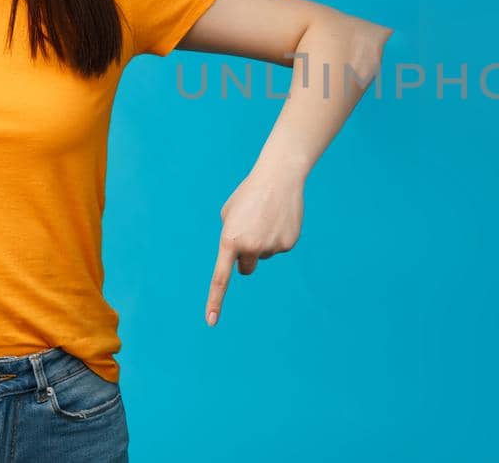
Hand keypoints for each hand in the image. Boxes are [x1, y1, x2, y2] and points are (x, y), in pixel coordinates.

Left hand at [206, 166, 303, 326]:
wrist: (279, 177)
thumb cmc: (249, 194)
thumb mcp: (230, 214)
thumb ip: (230, 238)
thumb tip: (242, 258)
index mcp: (229, 240)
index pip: (220, 277)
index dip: (215, 300)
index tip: (211, 321)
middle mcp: (249, 247)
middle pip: (246, 268)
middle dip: (247, 257)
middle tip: (251, 233)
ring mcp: (270, 248)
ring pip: (264, 256)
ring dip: (263, 241)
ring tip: (266, 217)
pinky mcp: (287, 245)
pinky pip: (279, 248)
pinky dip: (279, 237)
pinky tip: (280, 219)